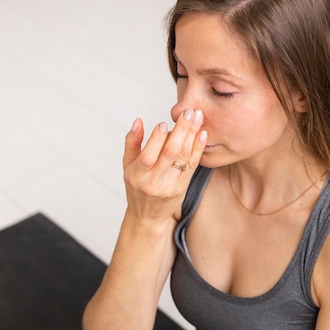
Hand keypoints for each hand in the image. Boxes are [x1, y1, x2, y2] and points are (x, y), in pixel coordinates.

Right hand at [122, 108, 205, 222]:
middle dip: (181, 130)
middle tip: (189, 112)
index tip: (164, 122)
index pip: (148, 156)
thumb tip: (139, 121)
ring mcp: (170, 185)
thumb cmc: (136, 186)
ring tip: (198, 117)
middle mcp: (154, 181)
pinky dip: (198, 149)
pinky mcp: (183, 187)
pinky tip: (202, 134)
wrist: (148, 216)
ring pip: (183, 158)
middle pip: (170, 153)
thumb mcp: (127, 166)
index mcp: (138, 175)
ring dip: (192, 135)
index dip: (157, 139)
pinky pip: (192, 165)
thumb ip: (132, 143)